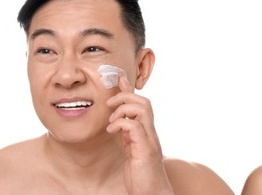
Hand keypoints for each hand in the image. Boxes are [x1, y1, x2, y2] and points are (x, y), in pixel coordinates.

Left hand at [106, 76, 173, 194]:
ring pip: (142, 109)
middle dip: (125, 96)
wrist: (152, 194)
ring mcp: (150, 140)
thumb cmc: (142, 176)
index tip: (119, 79)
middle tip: (109, 104)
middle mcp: (151, 133)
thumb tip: (119, 123)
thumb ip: (127, 135)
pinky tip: (112, 132)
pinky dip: (121, 124)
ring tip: (111, 121)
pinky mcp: (145, 150)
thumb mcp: (131, 150)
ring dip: (123, 109)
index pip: (141, 104)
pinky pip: (134, 127)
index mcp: (146, 132)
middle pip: (144, 101)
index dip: (129, 90)